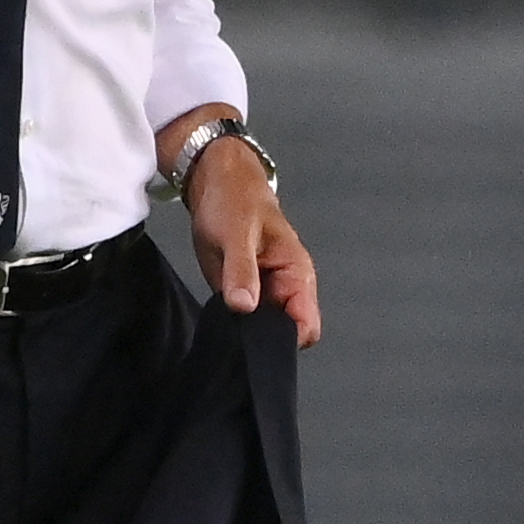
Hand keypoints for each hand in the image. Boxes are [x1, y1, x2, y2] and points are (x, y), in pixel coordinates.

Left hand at [180, 132, 317, 347]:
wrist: (216, 182)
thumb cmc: (234, 200)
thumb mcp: (236, 234)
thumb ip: (241, 271)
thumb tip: (244, 307)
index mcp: (297, 275)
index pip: (307, 327)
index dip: (284, 340)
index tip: (255, 341)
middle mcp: (286, 289)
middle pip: (284, 335)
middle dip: (261, 339)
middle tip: (233, 333)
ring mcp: (264, 294)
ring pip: (262, 331)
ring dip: (245, 333)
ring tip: (224, 324)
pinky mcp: (243, 294)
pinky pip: (244, 320)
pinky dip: (232, 324)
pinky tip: (218, 318)